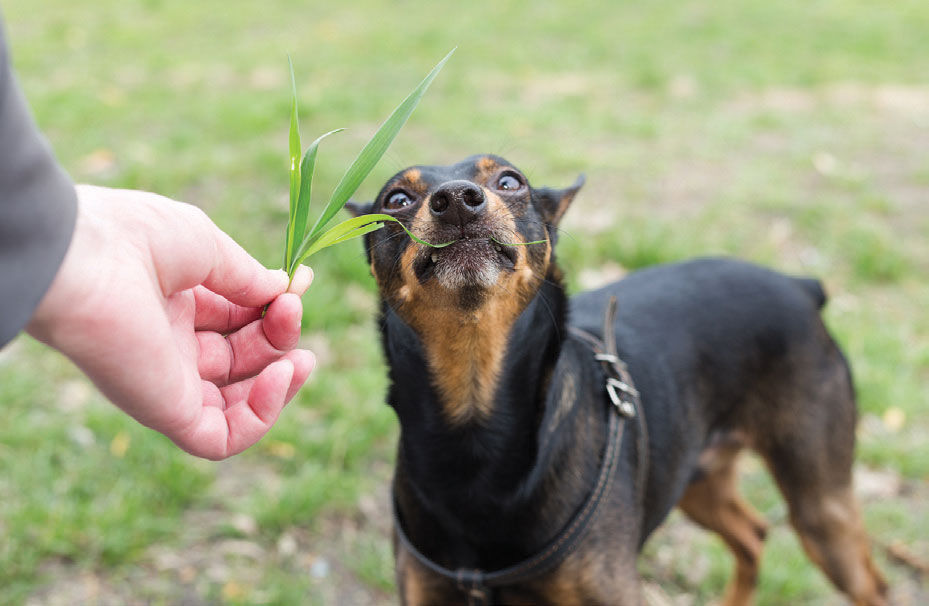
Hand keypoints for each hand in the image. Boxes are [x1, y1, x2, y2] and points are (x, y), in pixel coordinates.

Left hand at [26, 185, 314, 459]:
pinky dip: (261, 416)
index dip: (273, 308)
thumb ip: (248, 277)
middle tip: (291, 309)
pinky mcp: (165, 411)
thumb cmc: (134, 238)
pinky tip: (280, 377)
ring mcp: (168, 382)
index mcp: (173, 304)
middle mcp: (169, 347)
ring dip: (280, 384)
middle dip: (279, 338)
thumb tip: (285, 292)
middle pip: (243, 361)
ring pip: (236, 406)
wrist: (81, 257)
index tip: (299, 284)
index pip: (237, 320)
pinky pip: (221, 437)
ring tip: (299, 358)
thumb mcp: (207, 247)